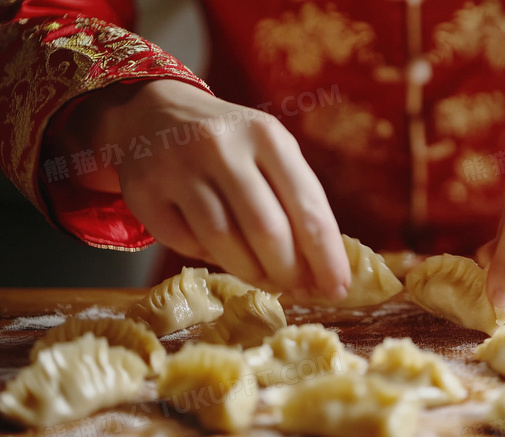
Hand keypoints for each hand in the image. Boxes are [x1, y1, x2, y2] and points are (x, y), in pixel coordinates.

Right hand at [63, 80, 349, 300]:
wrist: (155, 111)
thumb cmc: (230, 143)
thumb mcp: (270, 152)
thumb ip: (296, 201)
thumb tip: (322, 270)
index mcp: (266, 135)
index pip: (306, 206)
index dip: (325, 255)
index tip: (337, 289)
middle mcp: (222, 146)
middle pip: (266, 230)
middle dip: (290, 272)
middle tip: (301, 290)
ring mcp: (178, 167)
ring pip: (223, 242)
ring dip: (252, 273)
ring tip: (266, 279)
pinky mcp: (144, 192)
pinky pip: (183, 243)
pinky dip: (208, 257)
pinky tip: (221, 254)